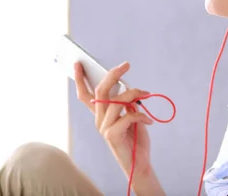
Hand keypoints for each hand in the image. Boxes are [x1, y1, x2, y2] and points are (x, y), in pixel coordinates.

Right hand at [74, 61, 156, 185]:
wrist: (140, 163)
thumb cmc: (135, 138)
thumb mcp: (130, 116)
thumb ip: (126, 103)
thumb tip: (127, 88)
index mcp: (101, 114)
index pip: (84, 94)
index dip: (80, 78)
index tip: (78, 63)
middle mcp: (99, 120)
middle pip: (101, 91)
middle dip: (112, 74)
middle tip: (126, 65)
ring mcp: (104, 128)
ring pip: (116, 100)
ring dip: (134, 93)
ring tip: (146, 93)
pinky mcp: (112, 135)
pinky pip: (127, 116)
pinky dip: (141, 115)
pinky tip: (149, 120)